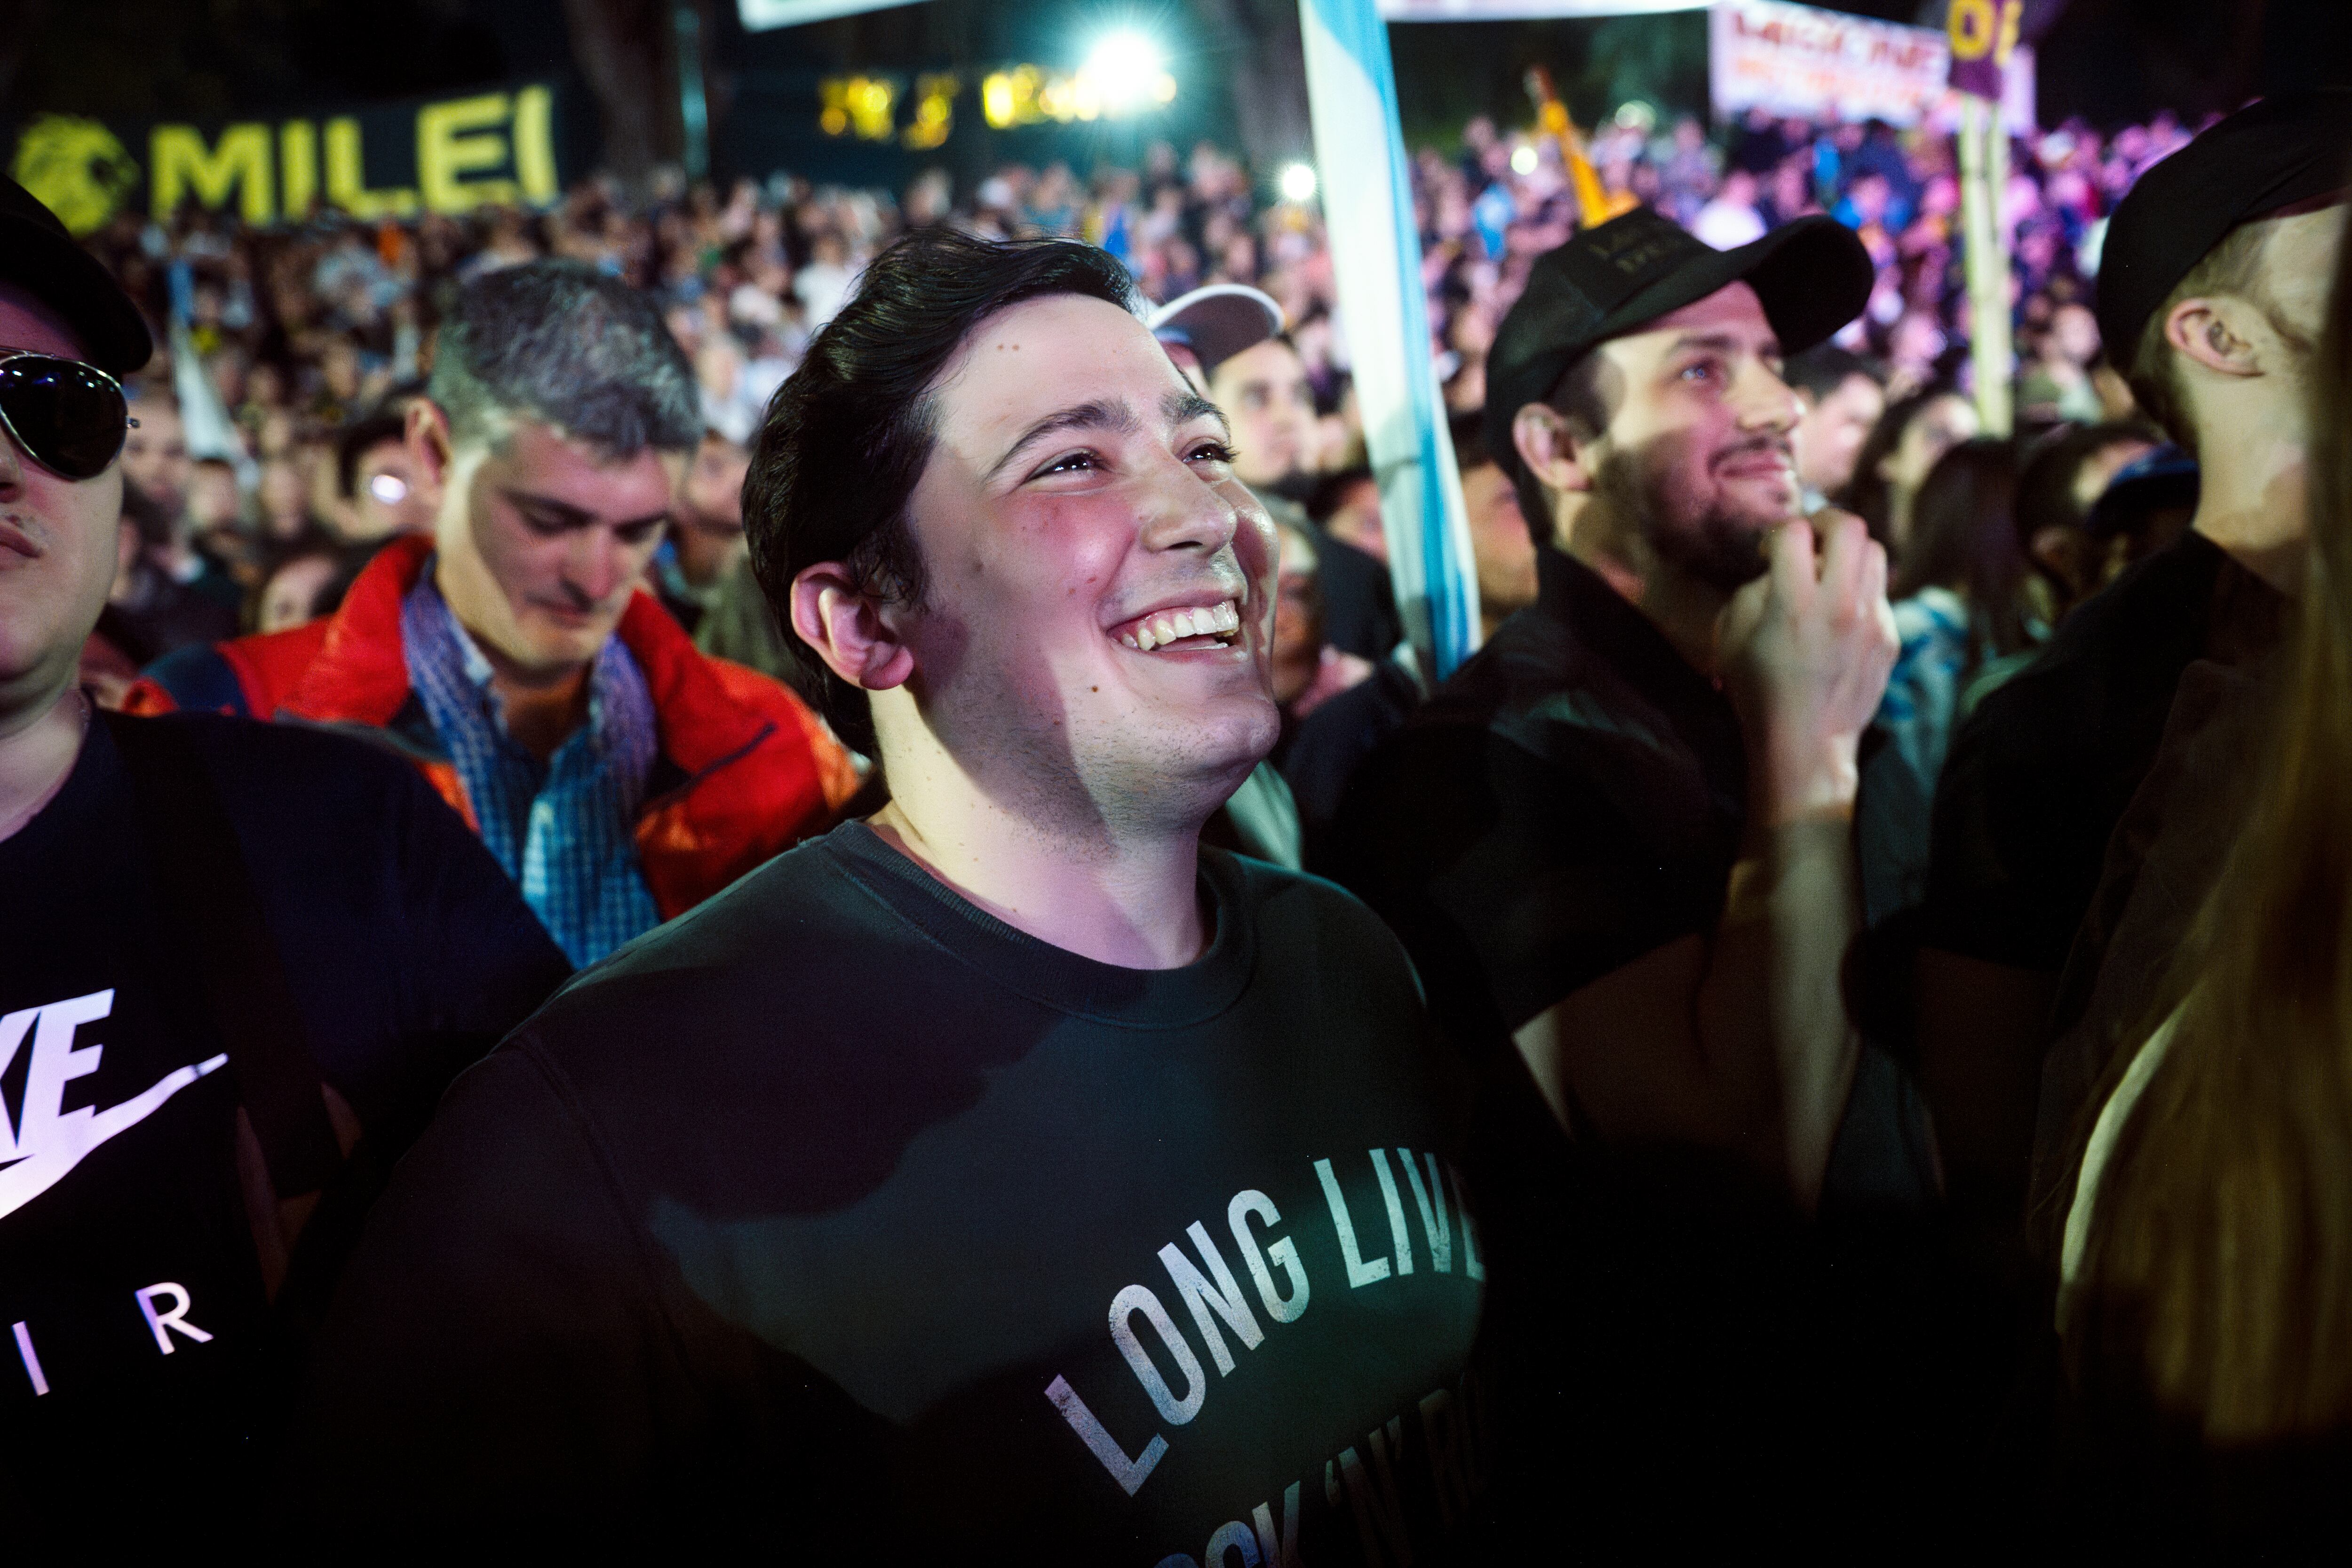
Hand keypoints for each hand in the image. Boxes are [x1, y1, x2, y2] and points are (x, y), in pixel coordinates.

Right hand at [1717, 510, 1897, 824]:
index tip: (1767, 550)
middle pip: (1850, 527)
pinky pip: (1879, 594)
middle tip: (1809, 537)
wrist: (1805, 744)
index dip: (1775, 533)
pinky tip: (1839, 616)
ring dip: (1848, 553)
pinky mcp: (1889, 637)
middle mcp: (1839, 604)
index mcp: (1793, 602)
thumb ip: (1751, 591)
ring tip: (1828, 572)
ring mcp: (1872, 620)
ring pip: (1876, 554)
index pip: (1794, 532)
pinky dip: (1858, 591)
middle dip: (1824, 522)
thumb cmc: (1757, 692)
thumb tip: (1775, 569)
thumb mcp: (1729, 637)